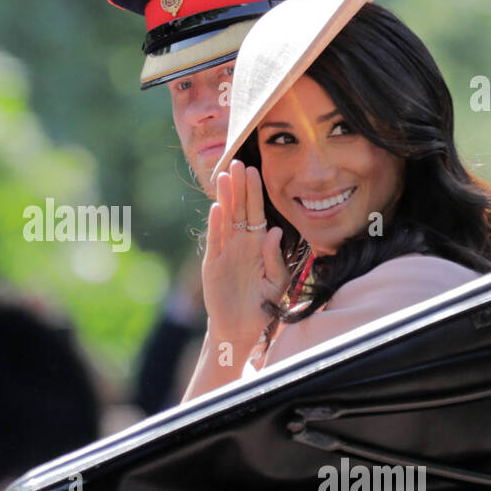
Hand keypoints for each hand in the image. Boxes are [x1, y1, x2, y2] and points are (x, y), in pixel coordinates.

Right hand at [202, 160, 289, 349]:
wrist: (242, 329)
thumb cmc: (262, 305)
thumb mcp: (276, 282)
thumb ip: (275, 258)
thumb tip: (273, 231)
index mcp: (257, 245)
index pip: (255, 212)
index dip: (255, 192)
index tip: (255, 169)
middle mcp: (240, 244)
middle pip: (239, 209)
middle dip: (239, 186)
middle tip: (238, 162)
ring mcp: (225, 252)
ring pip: (226, 219)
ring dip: (225, 198)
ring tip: (224, 176)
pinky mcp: (214, 264)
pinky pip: (215, 241)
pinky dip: (216, 225)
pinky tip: (218, 208)